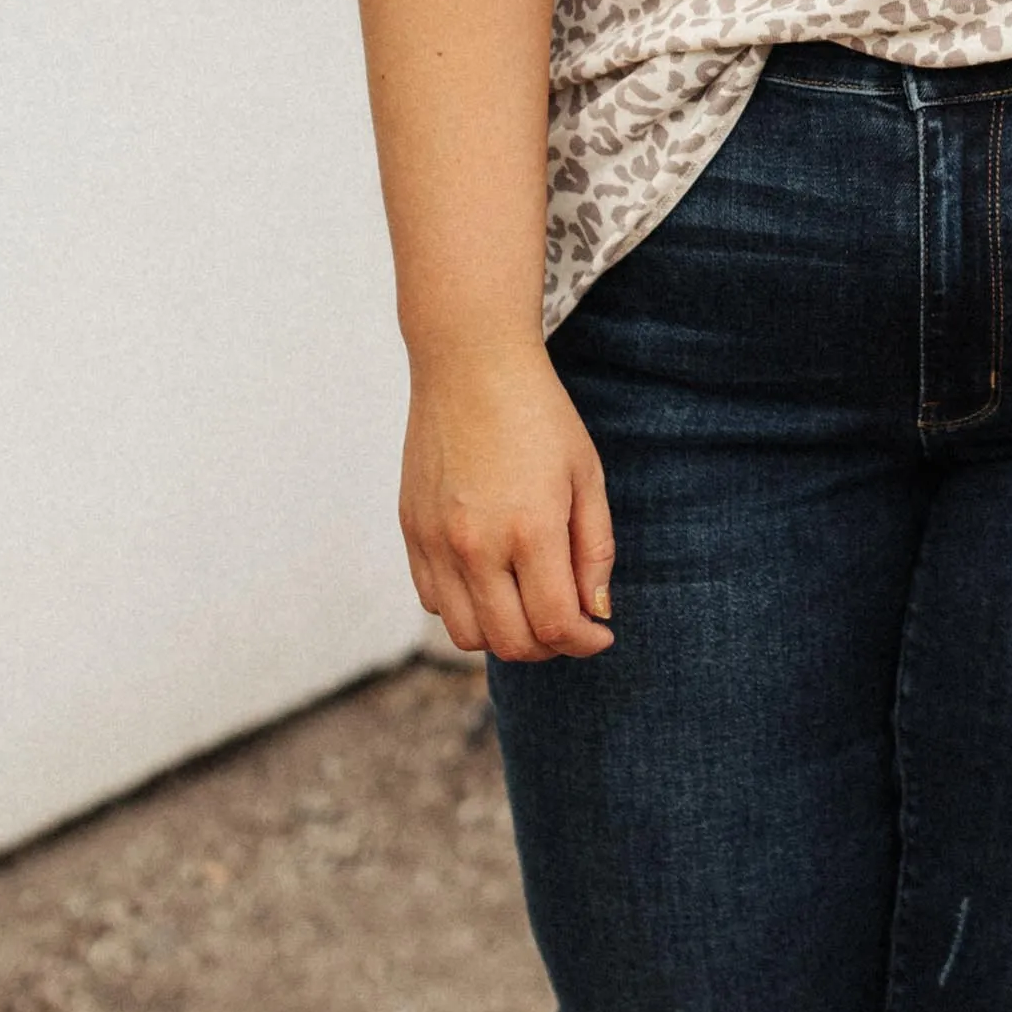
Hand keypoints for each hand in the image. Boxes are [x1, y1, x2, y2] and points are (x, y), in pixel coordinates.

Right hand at [401, 344, 616, 661]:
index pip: (555, 625)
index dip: (584, 642)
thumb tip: (596, 610)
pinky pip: (435, 602)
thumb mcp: (587, 476)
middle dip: (551, 647)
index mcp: (529, 529)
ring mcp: (436, 542)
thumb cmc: (539, 414)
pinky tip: (492, 581)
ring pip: (466, 635)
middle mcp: (476, 544)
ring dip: (504, 636)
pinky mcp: (411, 531)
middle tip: (570, 625)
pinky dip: (466, 609)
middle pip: (511, 643)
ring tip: (529, 607)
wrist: (469, 363)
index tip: (600, 633)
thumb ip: (594, 550)